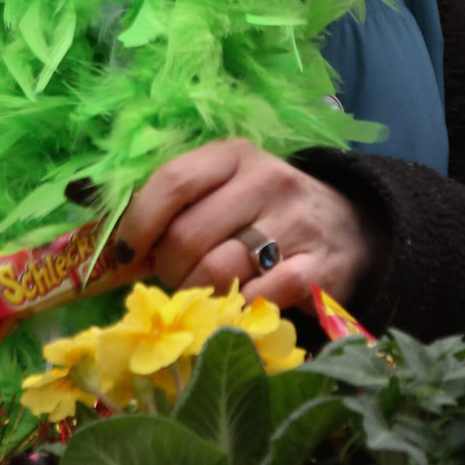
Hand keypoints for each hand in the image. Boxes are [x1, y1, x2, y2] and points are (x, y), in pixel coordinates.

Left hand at [119, 137, 384, 311]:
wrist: (348, 228)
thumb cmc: (264, 210)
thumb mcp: (225, 187)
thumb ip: (176, 205)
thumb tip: (116, 246)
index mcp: (234, 155)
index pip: (173, 181)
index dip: (139, 222)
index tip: (127, 254)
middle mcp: (266, 180)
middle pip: (189, 235)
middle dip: (169, 269)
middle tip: (176, 279)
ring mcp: (296, 223)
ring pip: (219, 271)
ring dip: (199, 294)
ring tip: (204, 293)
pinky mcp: (320, 268)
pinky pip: (260, 298)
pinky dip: (239, 309)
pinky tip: (239, 306)